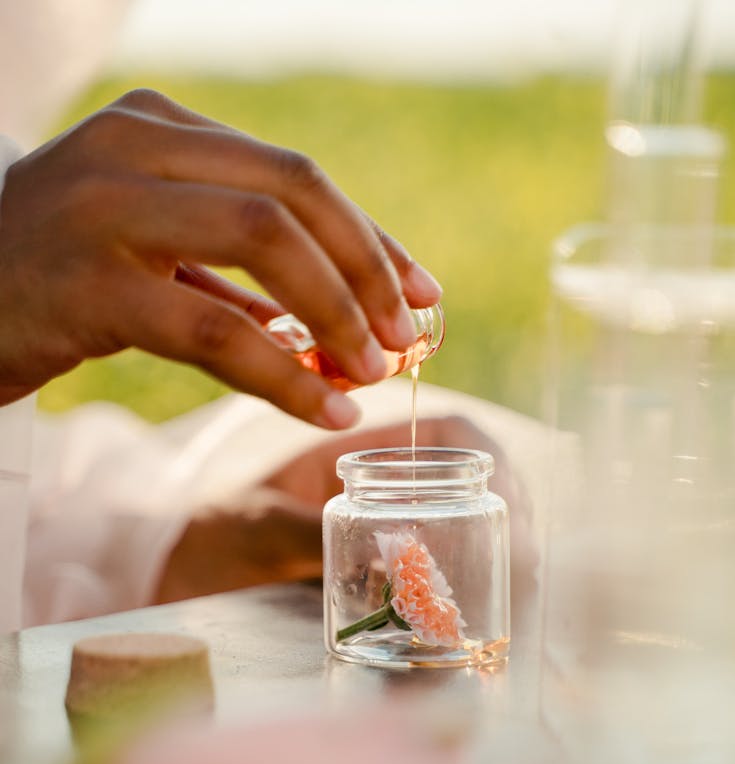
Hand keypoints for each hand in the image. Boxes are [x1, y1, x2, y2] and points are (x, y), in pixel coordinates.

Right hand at [0, 89, 440, 428]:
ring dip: (336, 314)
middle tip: (404, 338)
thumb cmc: (57, 280)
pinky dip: (282, 373)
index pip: (295, 175)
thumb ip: (234, 269)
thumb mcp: (149, 245)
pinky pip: (215, 329)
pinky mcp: (90, 285)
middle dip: (366, 272)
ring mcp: (107, 209)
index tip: (421, 292)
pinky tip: (322, 406)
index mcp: (160, 130)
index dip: (370, 239)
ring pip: (264, 243)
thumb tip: (340, 324)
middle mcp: (135, 149)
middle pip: (293, 195)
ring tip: (371, 373)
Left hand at [154, 416, 537, 603]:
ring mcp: (395, 525)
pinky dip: (475, 591)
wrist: (185, 566)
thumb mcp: (260, 526)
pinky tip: (485, 621)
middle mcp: (388, 482)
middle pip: (479, 486)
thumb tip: (395, 556)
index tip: (510, 501)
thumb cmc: (213, 531)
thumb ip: (311, 536)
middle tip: (526, 567)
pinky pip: (449, 572)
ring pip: (473, 529)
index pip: (452, 433)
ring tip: (517, 600)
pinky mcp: (392, 570)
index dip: (494, 460)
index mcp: (363, 446)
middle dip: (516, 520)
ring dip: (504, 559)